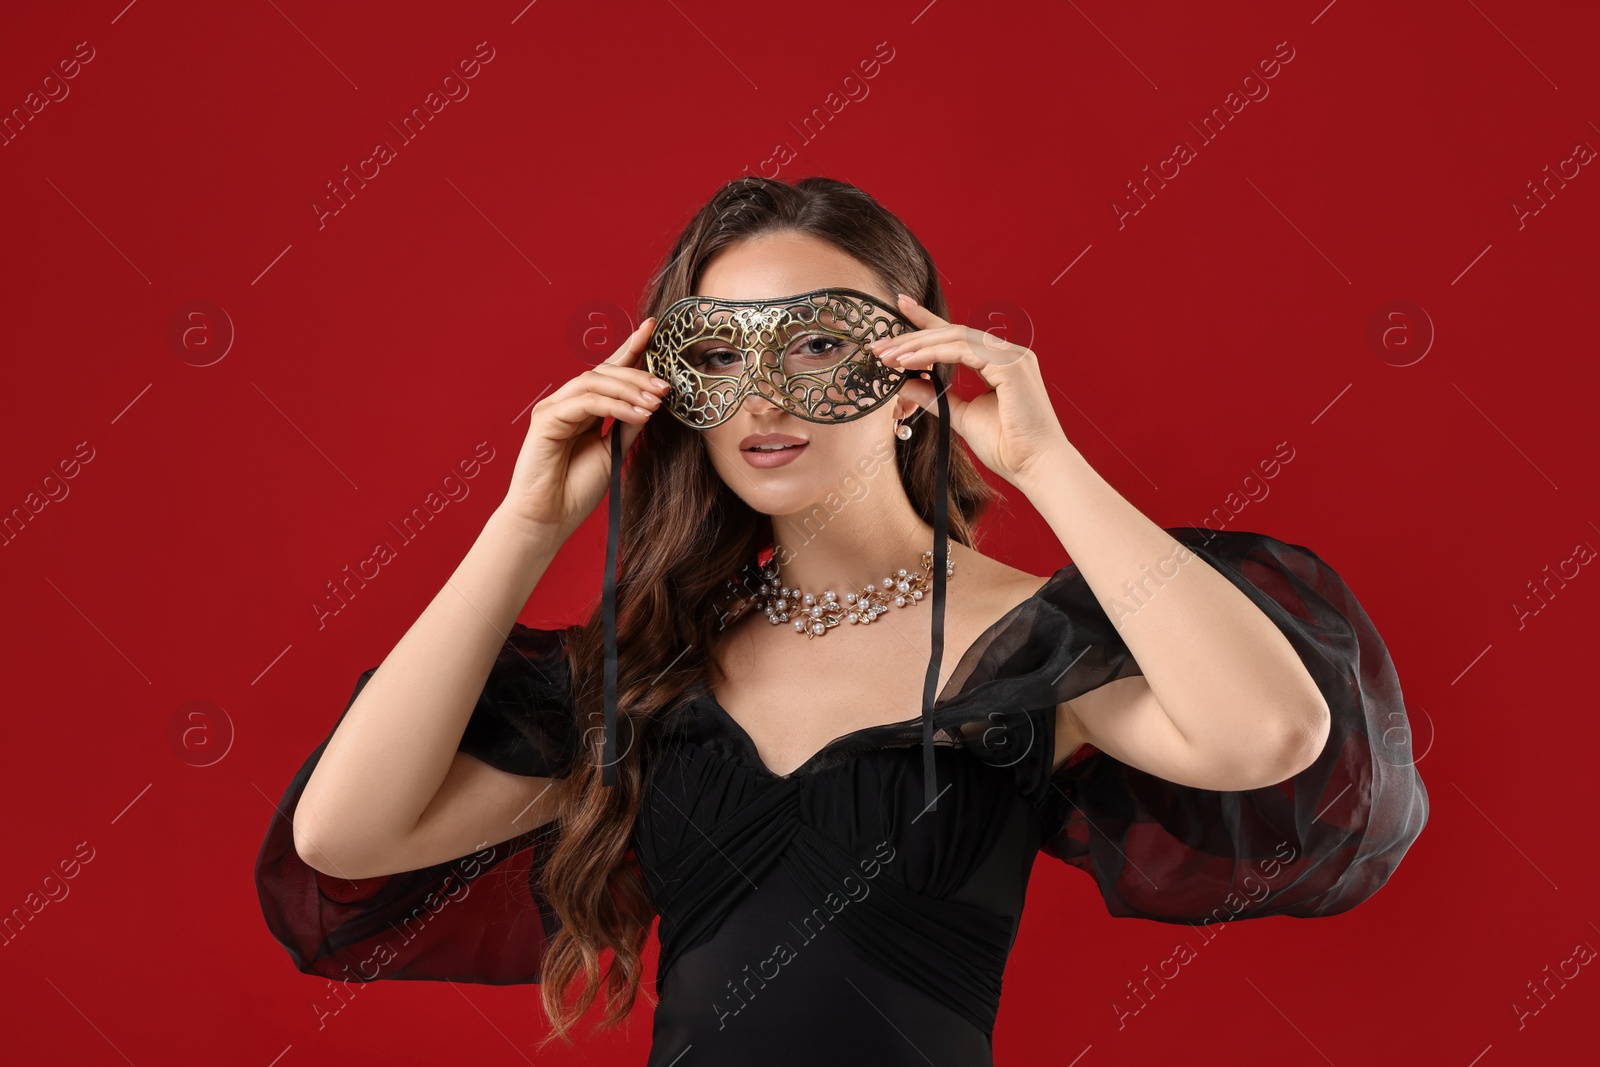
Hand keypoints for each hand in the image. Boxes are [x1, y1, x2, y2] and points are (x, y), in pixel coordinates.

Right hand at [498, 317, 669, 540]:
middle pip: (604, 371)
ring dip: (630, 388)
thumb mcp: (614, 451)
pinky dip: (615, 405)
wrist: (549, 518)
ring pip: (595, 381)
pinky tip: (637, 414)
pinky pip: (586, 403)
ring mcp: (554, 408)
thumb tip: (654, 400)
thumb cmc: (576, 489)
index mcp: (583, 408)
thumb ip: (629, 423)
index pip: (609, 372)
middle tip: (666, 385)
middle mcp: (567, 402)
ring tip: (656, 401)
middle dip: (638, 373)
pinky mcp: (546, 419)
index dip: (631, 348)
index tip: (653, 328)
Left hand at [875, 293, 1072, 486]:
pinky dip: (933, 354)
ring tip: (888, 356)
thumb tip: (906, 385)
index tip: (900, 307)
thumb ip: (937, 399)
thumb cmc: (1008, 447)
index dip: (927, 321)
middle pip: (952, 333)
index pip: (957, 336)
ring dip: (917, 345)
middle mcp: (1008, 353)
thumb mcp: (962, 418)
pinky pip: (963, 351)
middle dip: (912, 337)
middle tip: (880, 346)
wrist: (1036, 466)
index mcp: (1000, 362)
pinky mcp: (1011, 366)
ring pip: (956, 337)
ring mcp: (1012, 356)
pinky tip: (909, 363)